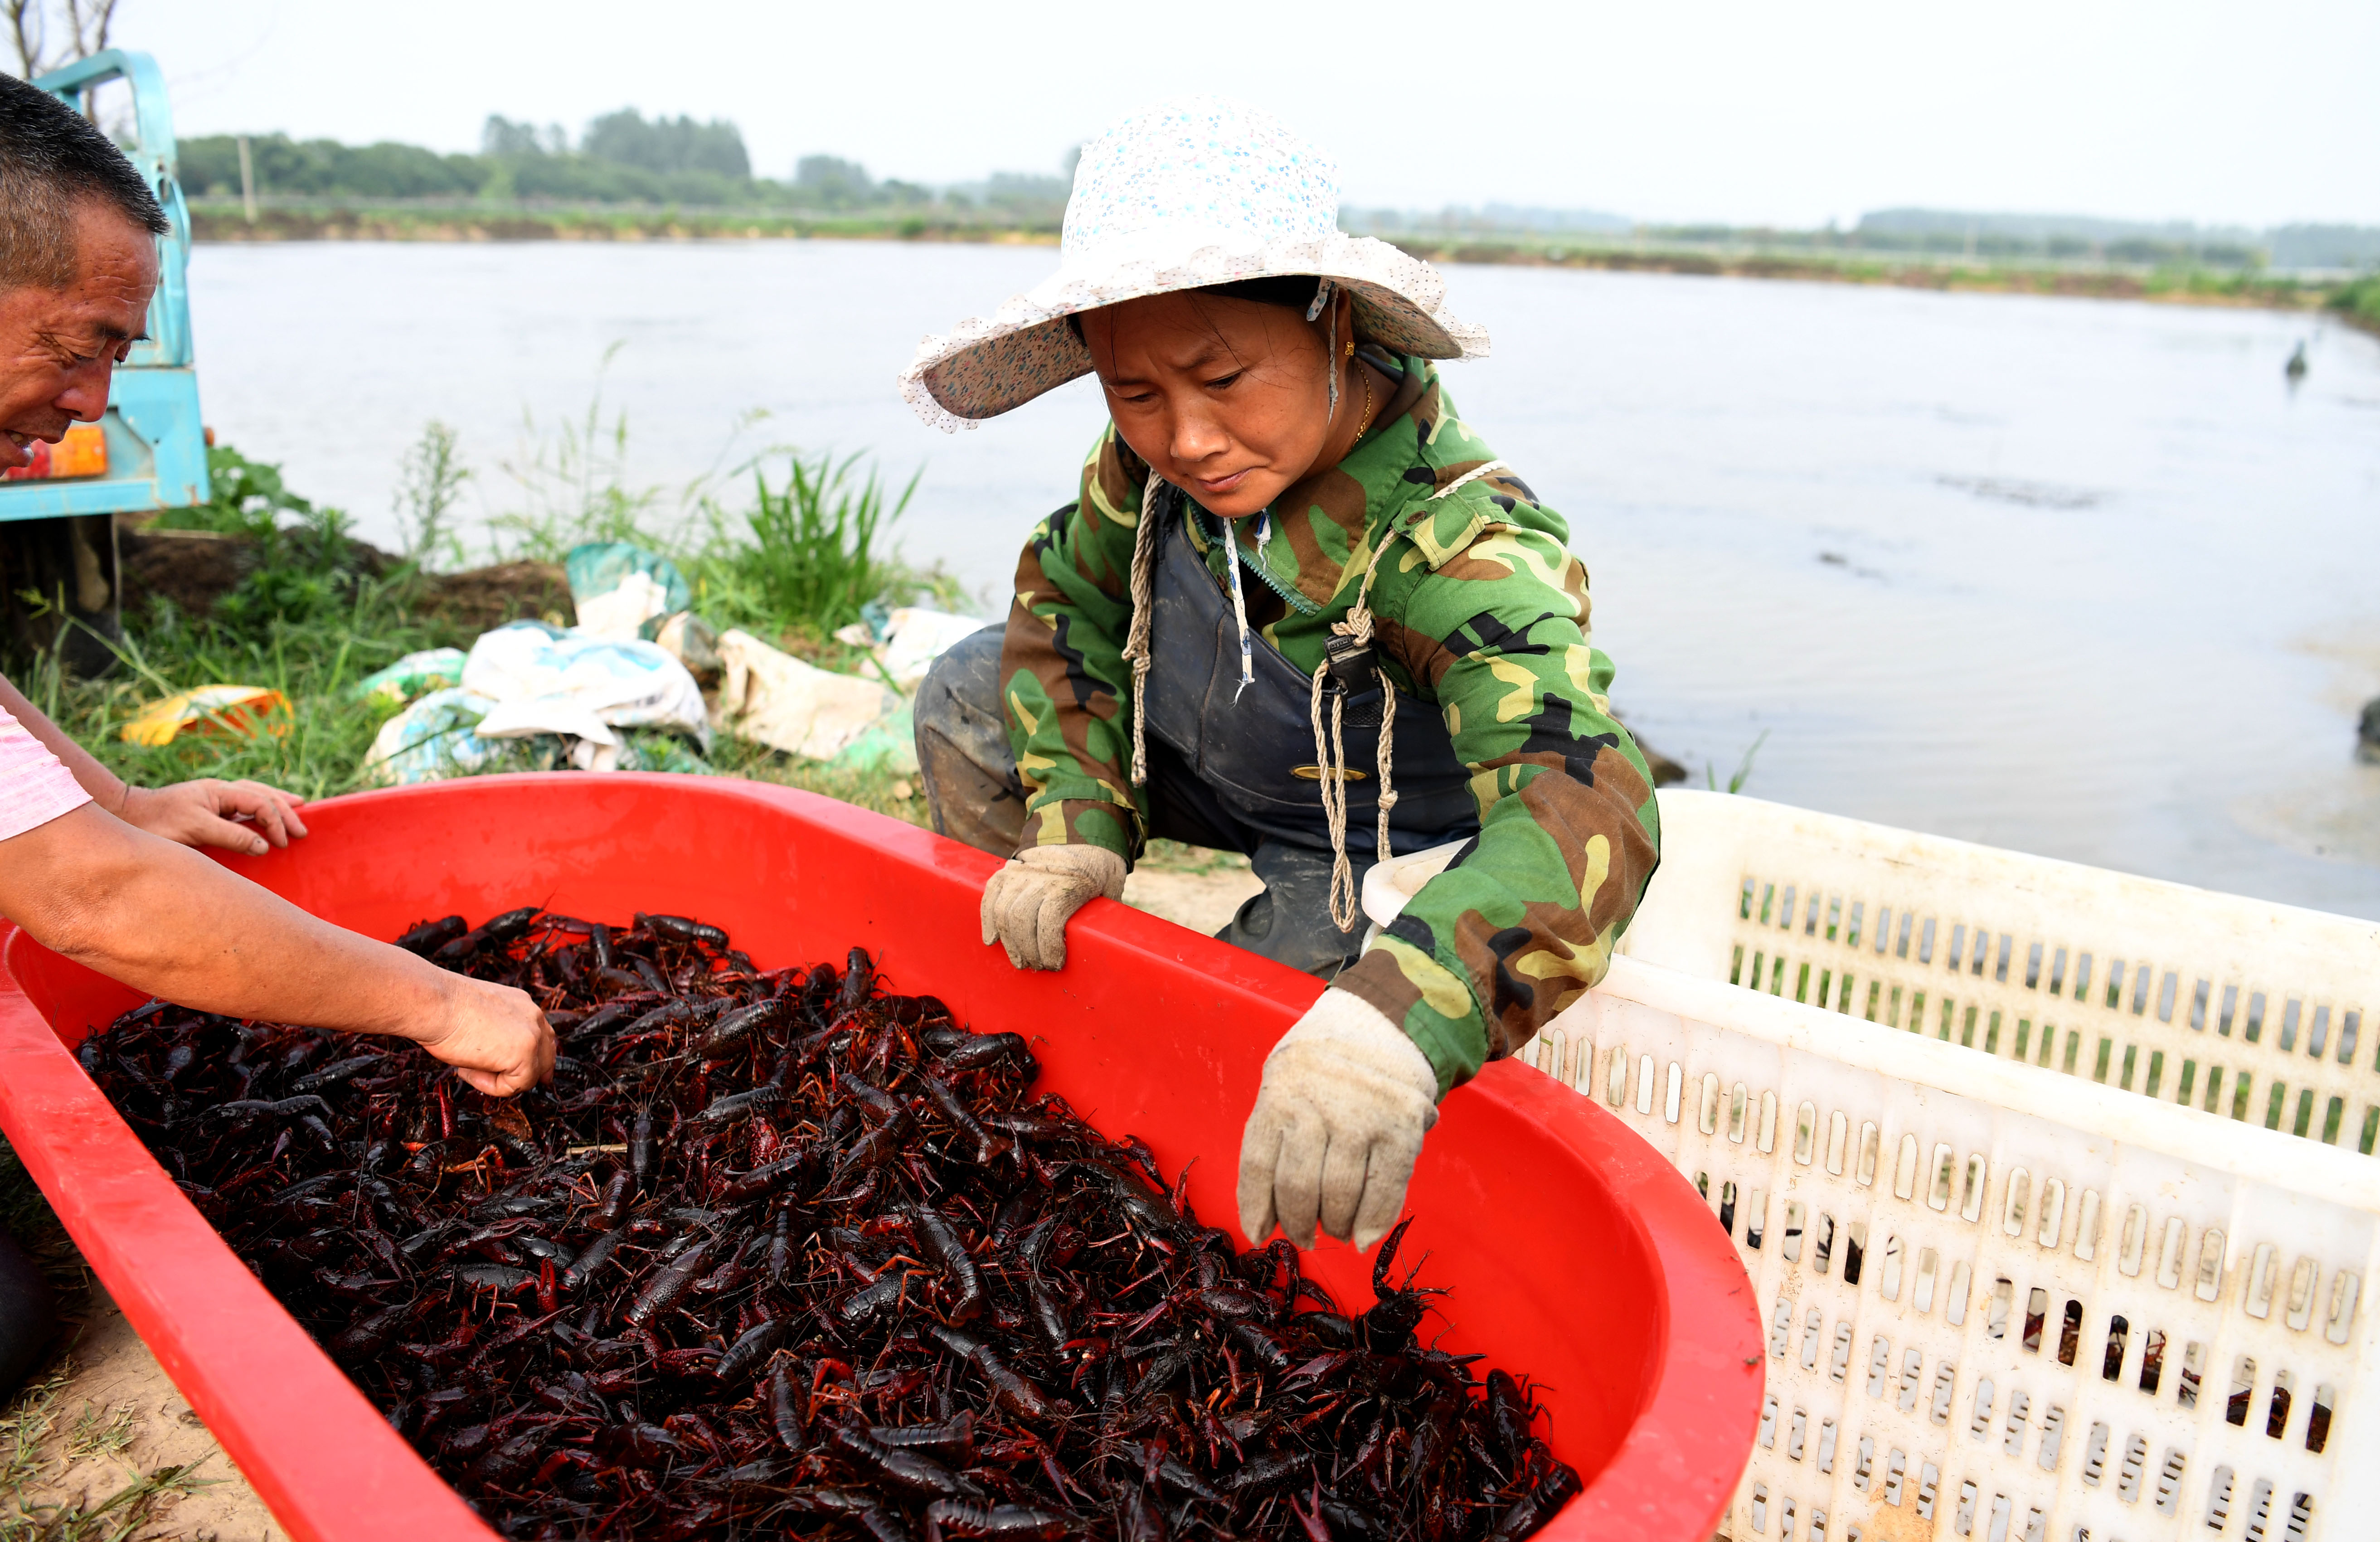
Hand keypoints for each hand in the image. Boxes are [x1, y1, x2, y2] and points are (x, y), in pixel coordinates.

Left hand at [119, 779, 307, 854]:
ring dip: (278, 803)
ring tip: (299, 808)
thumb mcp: (194, 830)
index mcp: (218, 791)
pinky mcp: (208, 808)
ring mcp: (214, 797)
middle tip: (302, 831)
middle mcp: (219, 791)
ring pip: (255, 794)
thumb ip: (230, 836)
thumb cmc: (156, 823)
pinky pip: (244, 803)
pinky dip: (262, 807)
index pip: (259, 803)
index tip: (282, 845)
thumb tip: (263, 846)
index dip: (276, 823)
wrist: (125, 816)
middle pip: (263, 794)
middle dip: (286, 811)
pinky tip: (266, 813)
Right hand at [413, 977, 554, 1096]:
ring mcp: (533, 1035)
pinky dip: (490, 1085)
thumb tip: (495, 1057)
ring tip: (468, 1065)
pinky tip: (469, 1068)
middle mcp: (533, 1017)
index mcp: (523, 1005)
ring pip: (529, 1075)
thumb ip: (497, 1033)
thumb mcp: (480, 1017)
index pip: (541, 1035)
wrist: (435, 1002)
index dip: (535, 1057)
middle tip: (507, 1085)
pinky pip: (515, 1086)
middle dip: (530, 1075)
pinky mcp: (524, 1054)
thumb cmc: (444, 1009)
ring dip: (498, 1078)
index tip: (527, 1073)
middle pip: (546, 1056)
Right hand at [979, 844, 1125, 970]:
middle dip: (1028, 951)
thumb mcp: (1112, 885)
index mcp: (1072, 881)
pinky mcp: (1008, 870)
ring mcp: (1021, 872)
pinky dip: (988, 919)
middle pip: (1022, 919)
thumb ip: (1107, 913)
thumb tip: (1111, 947)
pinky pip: (991, 896)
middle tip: (1037, 966)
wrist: (1080, 826)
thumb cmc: (1100, 864)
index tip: (1056, 963)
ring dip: (1009, 942)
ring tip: (1020, 959)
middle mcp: (1042, 876)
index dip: (1049, 947)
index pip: (1050, 919)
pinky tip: (992, 939)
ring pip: (1003, 911)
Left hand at [1237, 989, 1438, 1250]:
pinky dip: (1374, 1222)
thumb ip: (1276, 1139)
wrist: (1384, 1022)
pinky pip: (1385, 1189)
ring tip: (1334, 1227)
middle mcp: (1318, 1103)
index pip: (1258, 1164)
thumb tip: (1265, 1218)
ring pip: (1339, 1194)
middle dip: (1298, 1224)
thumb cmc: (1325, 1065)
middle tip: (1303, 1236)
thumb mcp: (1285, 1083)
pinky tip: (1363, 1236)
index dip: (1256, 1209)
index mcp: (1279, 1093)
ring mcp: (1363, 1116)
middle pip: (1298, 1186)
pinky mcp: (1402, 1127)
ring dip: (1335, 1225)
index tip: (1259, 1235)